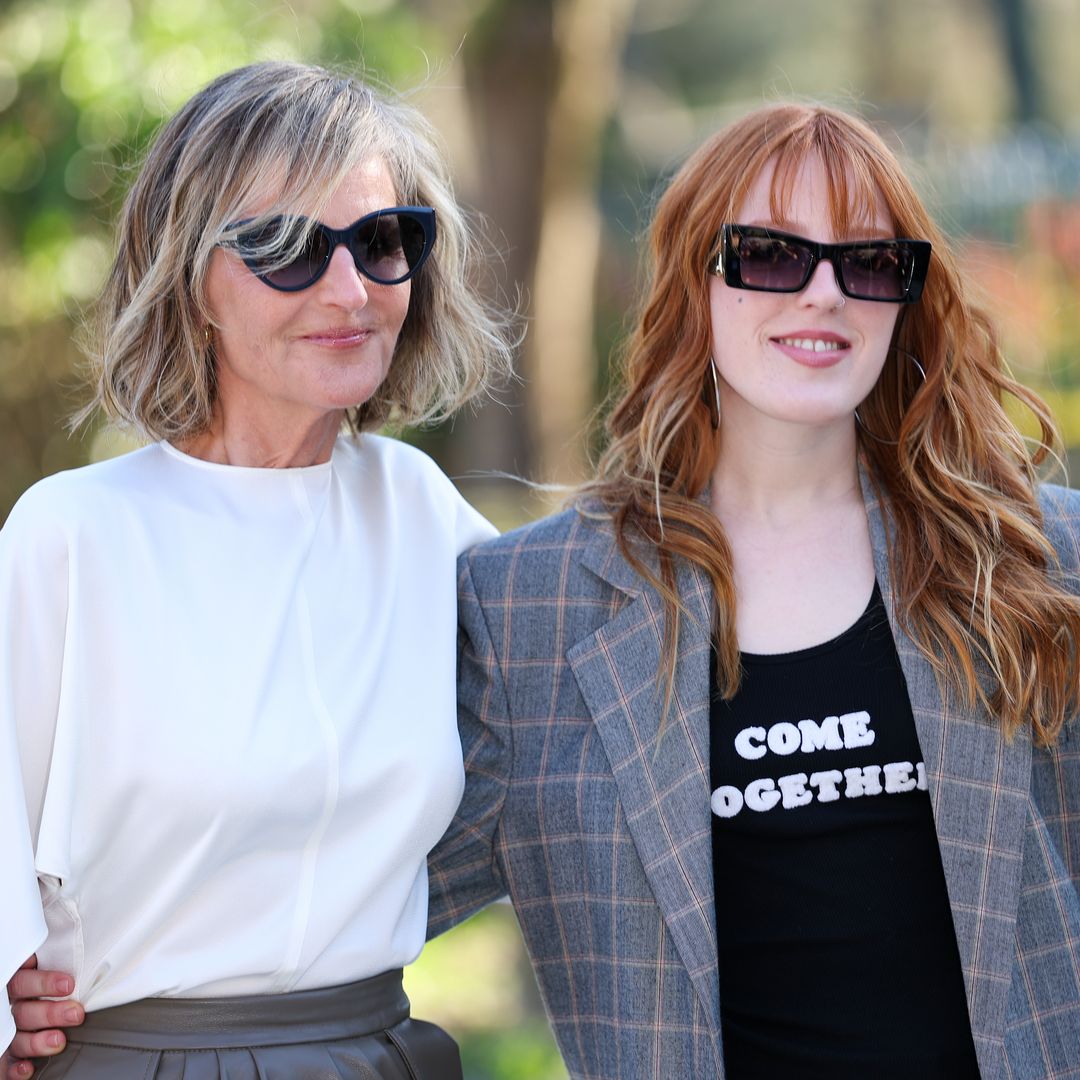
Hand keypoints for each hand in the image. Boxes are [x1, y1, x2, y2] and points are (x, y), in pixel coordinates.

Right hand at [4, 956, 83, 1078]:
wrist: (28, 996)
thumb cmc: (46, 973)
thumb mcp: (42, 964)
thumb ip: (47, 958)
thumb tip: (67, 943)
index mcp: (16, 982)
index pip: (24, 981)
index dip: (44, 983)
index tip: (69, 984)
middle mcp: (9, 1006)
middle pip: (24, 1011)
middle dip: (50, 1014)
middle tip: (76, 1014)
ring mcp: (7, 1029)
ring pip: (16, 1037)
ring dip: (37, 1042)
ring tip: (58, 1041)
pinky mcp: (6, 1051)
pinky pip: (6, 1063)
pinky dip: (15, 1069)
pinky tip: (28, 1069)